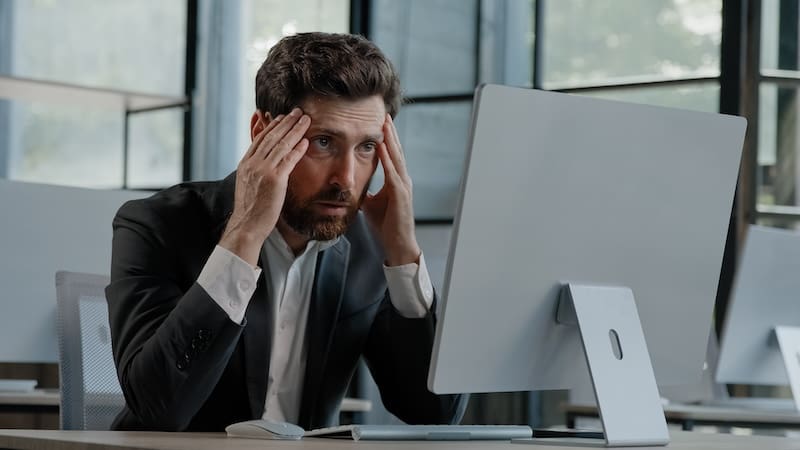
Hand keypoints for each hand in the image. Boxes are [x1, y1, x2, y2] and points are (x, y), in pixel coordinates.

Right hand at [219, 108, 310, 264]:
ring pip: (281, 145)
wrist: (247, 226)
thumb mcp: (248, 186)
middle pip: (271, 137)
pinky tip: (306, 141)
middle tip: (297, 111)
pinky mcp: (274, 180)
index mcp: (245, 164)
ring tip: (305, 120)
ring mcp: (263, 171)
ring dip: (295, 130)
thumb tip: (263, 166)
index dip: (271, 127)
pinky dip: (298, 149)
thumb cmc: (250, 210)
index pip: (260, 139)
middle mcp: (253, 164)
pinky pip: (288, 160)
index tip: (281, 118)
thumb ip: (255, 172)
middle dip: (285, 123)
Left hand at [361, 114, 420, 265]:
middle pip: (396, 151)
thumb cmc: (386, 225)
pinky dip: (387, 159)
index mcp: (396, 181)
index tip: (379, 123)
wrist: (398, 244)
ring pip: (396, 158)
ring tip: (384, 124)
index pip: (391, 155)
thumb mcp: (372, 204)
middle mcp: (403, 180)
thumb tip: (352, 186)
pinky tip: (382, 147)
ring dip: (390, 140)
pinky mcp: (401, 195)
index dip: (386, 138)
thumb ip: (367, 192)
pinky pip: (393, 173)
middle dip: (390, 133)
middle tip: (384, 114)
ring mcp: (404, 187)